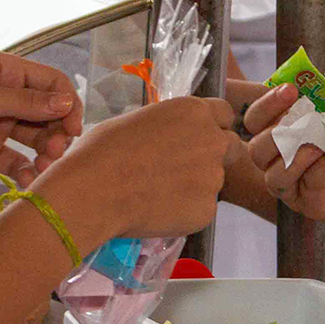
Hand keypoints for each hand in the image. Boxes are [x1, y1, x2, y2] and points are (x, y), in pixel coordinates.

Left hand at [0, 53, 80, 177]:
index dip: (67, 103)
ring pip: (33, 138)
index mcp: (5, 72)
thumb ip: (26, 102)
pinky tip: (29, 181)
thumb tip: (67, 102)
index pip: (50, 83)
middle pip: (46, 113)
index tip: (73, 127)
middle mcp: (5, 95)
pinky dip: (24, 170)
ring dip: (44, 153)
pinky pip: (13, 160)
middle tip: (55, 152)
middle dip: (56, 132)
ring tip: (44, 168)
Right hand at [39, 95, 234, 243]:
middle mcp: (212, 140)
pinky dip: (185, 211)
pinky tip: (157, 210)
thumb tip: (170, 137)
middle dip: (214, 156)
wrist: (94, 191)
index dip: (212, 126)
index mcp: (194, 112)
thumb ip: (169, 127)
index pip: (224, 114)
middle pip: (230, 147)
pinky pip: (201, 209)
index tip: (197, 137)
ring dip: (196, 186)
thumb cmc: (104, 151)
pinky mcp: (206, 210)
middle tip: (184, 169)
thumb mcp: (139, 121)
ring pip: (213, 181)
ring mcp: (213, 177)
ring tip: (158, 192)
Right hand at [240, 83, 324, 247]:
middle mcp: (283, 160)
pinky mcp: (310, 204)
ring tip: (319, 145)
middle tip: (306, 118)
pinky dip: (316, 171)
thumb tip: (320, 82)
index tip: (291, 90)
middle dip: (275, 131)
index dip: (267, 104)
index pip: (257, 119)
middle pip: (256, 149)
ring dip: (296, 155)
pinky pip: (302, 187)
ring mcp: (294, 185)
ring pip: (273, 174)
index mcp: (287, 133)